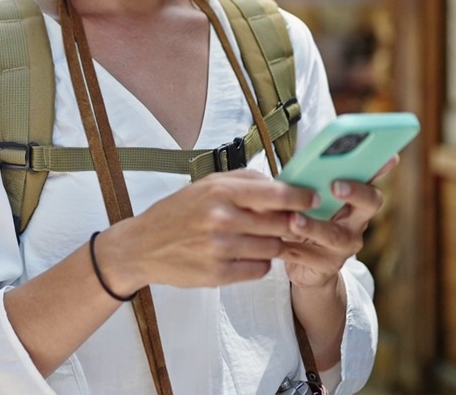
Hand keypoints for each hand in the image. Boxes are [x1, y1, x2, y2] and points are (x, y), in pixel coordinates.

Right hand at [95, 169, 317, 293]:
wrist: (141, 246)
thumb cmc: (177, 212)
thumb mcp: (204, 186)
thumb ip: (243, 181)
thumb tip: (281, 181)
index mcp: (220, 192)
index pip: (276, 194)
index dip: (301, 197)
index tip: (314, 199)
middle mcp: (221, 219)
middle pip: (279, 224)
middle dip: (290, 224)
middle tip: (293, 223)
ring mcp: (220, 249)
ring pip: (272, 248)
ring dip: (275, 245)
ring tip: (265, 239)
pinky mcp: (218, 274)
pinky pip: (259, 269)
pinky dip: (260, 263)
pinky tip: (247, 255)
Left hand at [279, 155, 397, 288]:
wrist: (303, 265)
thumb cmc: (305, 220)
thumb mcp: (308, 201)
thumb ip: (308, 183)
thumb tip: (299, 162)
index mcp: (354, 202)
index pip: (371, 180)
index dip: (379, 169)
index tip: (386, 157)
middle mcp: (356, 223)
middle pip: (368, 204)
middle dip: (355, 192)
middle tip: (336, 185)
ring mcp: (345, 247)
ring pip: (334, 234)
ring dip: (313, 226)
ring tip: (294, 219)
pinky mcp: (327, 266)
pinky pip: (309, 256)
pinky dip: (290, 247)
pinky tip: (275, 241)